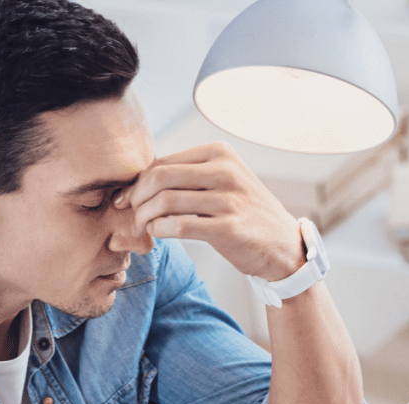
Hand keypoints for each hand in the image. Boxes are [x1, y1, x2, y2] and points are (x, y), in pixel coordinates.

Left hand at [115, 142, 302, 280]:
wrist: (282, 245)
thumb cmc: (244, 214)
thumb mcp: (221, 182)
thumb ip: (187, 176)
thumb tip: (139, 180)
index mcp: (219, 153)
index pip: (163, 161)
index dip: (137, 181)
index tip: (126, 198)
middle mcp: (225, 171)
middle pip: (159, 177)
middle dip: (136, 197)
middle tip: (130, 214)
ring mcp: (229, 199)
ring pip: (166, 201)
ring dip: (145, 217)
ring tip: (142, 227)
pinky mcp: (229, 228)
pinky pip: (180, 226)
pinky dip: (160, 230)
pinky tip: (158, 234)